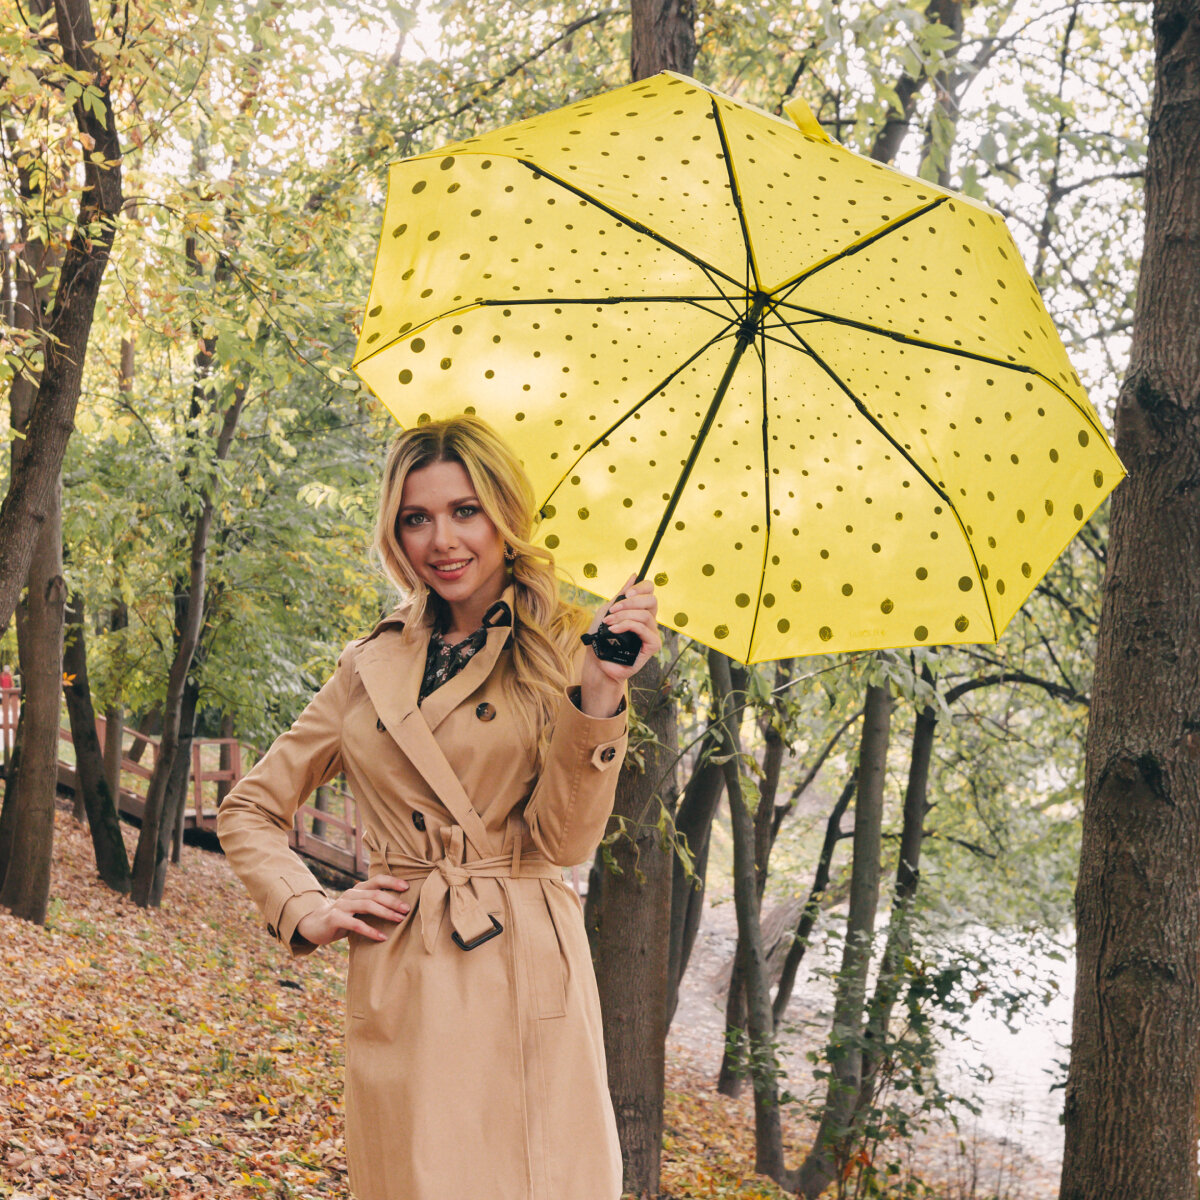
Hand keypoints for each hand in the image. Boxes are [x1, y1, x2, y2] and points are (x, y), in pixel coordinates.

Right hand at [295, 875, 410, 945]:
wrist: (314, 925)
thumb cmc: (343, 917)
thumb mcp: (357, 907)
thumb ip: (372, 903)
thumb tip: (401, 906)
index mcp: (358, 889)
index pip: (377, 879)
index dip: (392, 881)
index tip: (408, 887)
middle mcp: (351, 894)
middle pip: (375, 893)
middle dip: (393, 901)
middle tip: (407, 909)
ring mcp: (342, 905)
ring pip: (367, 905)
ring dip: (385, 913)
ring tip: (399, 919)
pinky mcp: (335, 918)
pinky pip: (356, 924)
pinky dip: (370, 930)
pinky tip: (382, 937)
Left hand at [580, 575, 661, 714]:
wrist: (597, 661)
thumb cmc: (602, 638)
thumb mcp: (608, 611)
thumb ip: (621, 596)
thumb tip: (634, 575)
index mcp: (640, 610)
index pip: (650, 592)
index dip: (641, 587)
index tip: (626, 593)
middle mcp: (649, 620)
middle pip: (652, 600)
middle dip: (632, 601)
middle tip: (614, 608)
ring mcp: (651, 633)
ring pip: (645, 615)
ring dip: (624, 616)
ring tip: (609, 622)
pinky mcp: (652, 645)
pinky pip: (643, 629)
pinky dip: (627, 626)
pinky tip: (614, 630)